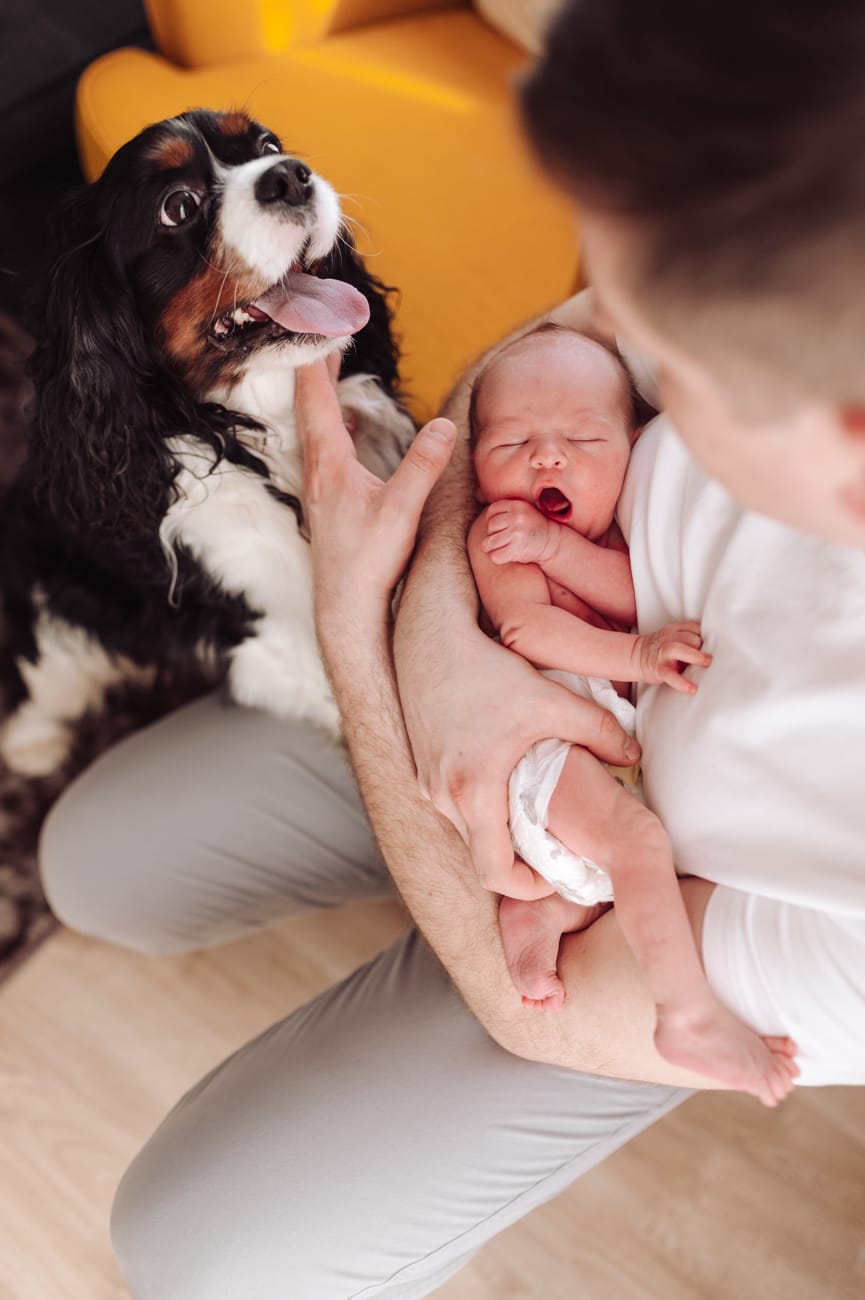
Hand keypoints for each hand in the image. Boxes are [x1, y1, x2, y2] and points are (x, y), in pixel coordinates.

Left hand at [294, 358, 456, 628]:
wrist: (345, 610)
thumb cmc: (368, 563)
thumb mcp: (402, 510)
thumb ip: (423, 465)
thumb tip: (446, 425)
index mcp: (329, 463)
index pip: (316, 397)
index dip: (317, 358)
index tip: (321, 324)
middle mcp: (316, 472)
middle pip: (310, 405)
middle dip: (317, 368)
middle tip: (324, 335)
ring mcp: (318, 489)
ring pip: (315, 428)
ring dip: (324, 397)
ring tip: (333, 374)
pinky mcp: (327, 505)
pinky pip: (326, 451)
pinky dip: (335, 428)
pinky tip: (352, 434)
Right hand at [394, 615, 641, 895]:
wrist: (430, 640)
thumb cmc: (487, 671)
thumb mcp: (552, 700)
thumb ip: (600, 731)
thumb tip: (632, 757)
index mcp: (474, 791)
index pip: (494, 873)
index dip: (527, 888)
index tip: (554, 876)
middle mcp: (443, 797)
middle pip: (481, 857)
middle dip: (518, 863)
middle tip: (554, 851)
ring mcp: (427, 785)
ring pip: (468, 833)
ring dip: (499, 834)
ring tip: (536, 817)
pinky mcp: (422, 770)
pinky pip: (454, 809)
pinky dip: (482, 810)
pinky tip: (507, 784)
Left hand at [481, 499, 557, 565]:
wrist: (552, 542)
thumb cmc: (532, 526)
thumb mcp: (521, 509)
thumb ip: (505, 506)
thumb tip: (478, 494)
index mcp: (517, 505)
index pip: (491, 511)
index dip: (493, 521)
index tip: (502, 526)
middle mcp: (516, 518)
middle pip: (490, 527)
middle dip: (494, 534)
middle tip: (505, 538)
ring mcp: (516, 533)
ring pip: (489, 542)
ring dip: (494, 547)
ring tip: (505, 546)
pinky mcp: (516, 549)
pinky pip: (494, 555)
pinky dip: (498, 557)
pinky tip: (507, 555)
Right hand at [633, 620, 711, 692]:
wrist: (635, 656)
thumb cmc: (661, 649)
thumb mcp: (672, 636)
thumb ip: (688, 638)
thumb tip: (712, 649)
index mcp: (674, 630)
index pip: (693, 628)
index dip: (704, 636)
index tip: (712, 645)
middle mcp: (668, 638)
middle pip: (690, 637)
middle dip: (701, 646)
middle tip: (708, 658)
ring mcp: (663, 654)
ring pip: (679, 649)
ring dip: (696, 656)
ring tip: (706, 664)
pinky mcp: (659, 669)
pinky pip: (671, 676)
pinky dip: (682, 683)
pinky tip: (692, 689)